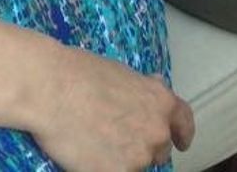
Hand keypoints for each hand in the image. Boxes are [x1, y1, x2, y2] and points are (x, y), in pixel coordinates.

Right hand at [31, 46, 193, 171]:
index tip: (181, 141)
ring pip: (135, 165)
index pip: (184, 123)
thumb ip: (143, 91)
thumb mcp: (122, 73)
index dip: (182, 133)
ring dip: (122, 158)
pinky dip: (104, 168)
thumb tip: (152, 90)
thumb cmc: (80, 74)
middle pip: (158, 149)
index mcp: (160, 101)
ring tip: (95, 141)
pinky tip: (88, 154)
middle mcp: (156, 131)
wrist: (52, 89)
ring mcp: (139, 157)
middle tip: (116, 136)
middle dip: (142, 145)